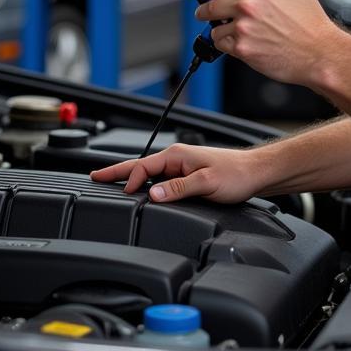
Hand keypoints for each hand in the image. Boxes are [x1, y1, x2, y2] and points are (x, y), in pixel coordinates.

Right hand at [89, 144, 262, 203]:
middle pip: (140, 165)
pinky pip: (161, 179)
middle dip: (117, 171)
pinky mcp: (188, 175)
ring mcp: (182, 166)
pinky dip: (147, 183)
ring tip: (112, 183)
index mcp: (177, 155)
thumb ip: (178, 189)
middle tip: (95, 177)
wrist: (256, 173)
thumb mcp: (206, 184)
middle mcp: (177, 158)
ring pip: (150, 173)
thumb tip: (152, 195)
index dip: (129, 180)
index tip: (119, 194)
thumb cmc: (236, 174)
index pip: (143, 167)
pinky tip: (143, 190)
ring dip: (131, 177)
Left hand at [182, 0, 344, 88]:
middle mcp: (247, 6)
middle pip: (208, 4)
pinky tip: (240, 43)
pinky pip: (222, 45)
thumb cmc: (311, 23)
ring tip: (232, 31)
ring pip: (214, 28)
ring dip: (218, 29)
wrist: (318, 53)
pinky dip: (227, 44)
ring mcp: (243, 28)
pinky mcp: (243, 50)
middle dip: (203, 9)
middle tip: (205, 11)